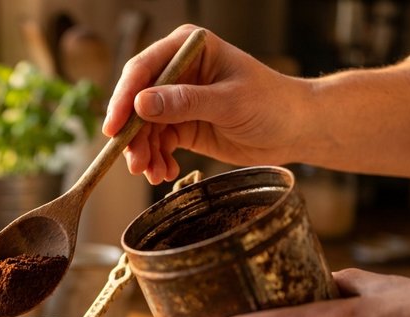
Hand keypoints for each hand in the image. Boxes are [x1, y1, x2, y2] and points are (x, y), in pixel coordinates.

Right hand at [102, 25, 309, 183]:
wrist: (296, 129)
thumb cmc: (273, 103)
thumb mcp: (228, 102)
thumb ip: (185, 102)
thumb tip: (141, 103)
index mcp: (188, 49)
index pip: (144, 69)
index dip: (124, 99)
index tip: (114, 128)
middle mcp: (178, 71)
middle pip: (137, 102)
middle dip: (133, 135)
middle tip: (134, 162)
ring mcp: (178, 99)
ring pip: (144, 127)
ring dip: (144, 152)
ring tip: (153, 174)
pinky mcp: (182, 124)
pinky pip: (157, 143)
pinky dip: (157, 160)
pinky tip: (165, 172)